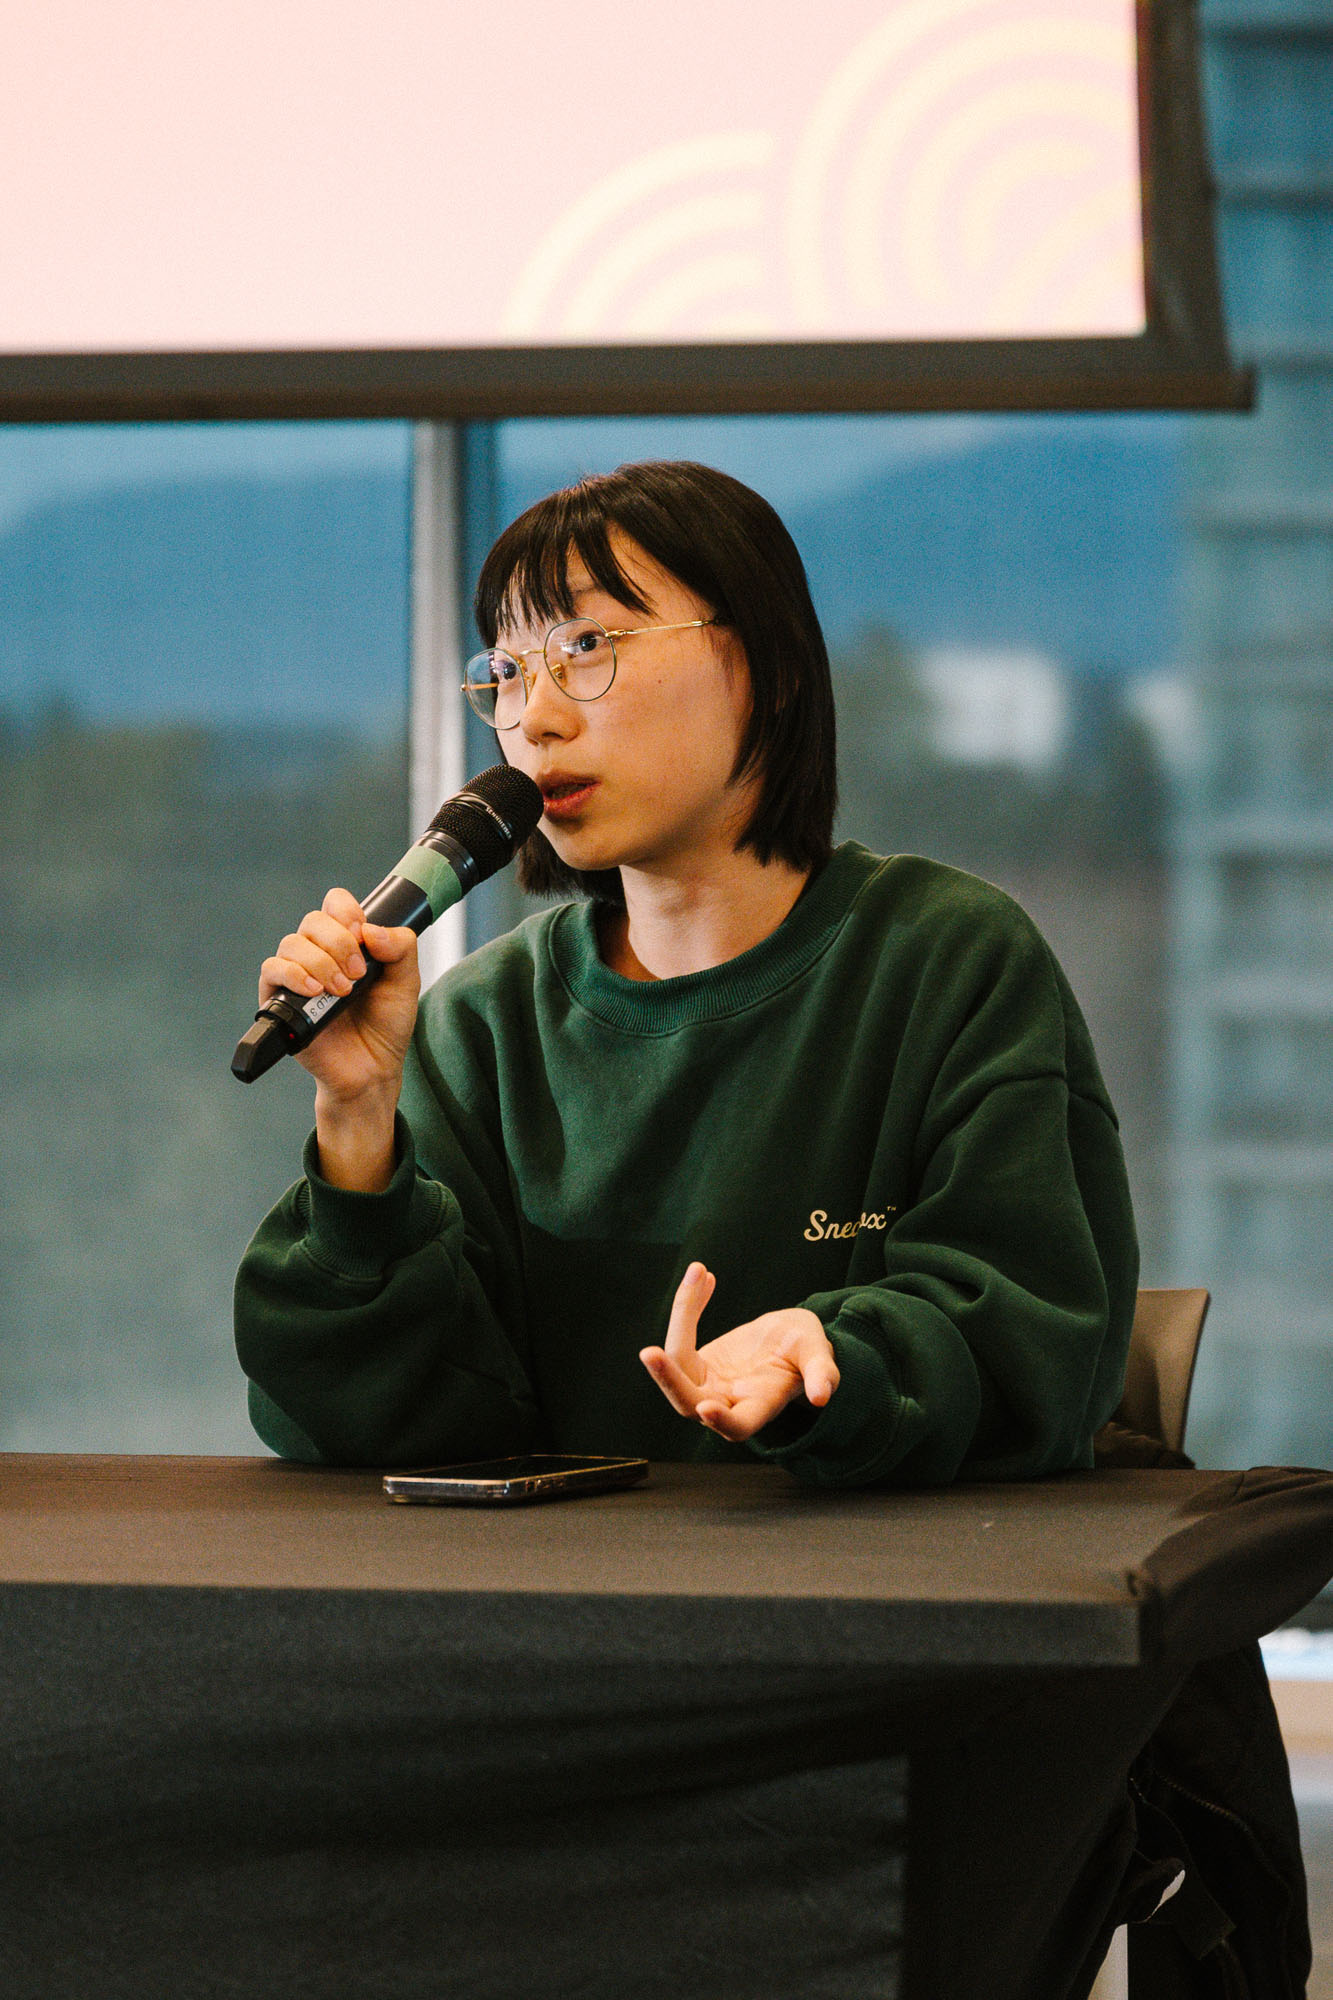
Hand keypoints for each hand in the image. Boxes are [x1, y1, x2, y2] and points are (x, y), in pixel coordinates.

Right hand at [259, 887, 419, 1103]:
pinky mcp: (280, 1000)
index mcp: (346, 944)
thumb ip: (401, 949)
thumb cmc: (385, 1026)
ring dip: (320, 961)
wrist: (371, 1069)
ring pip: (292, 942)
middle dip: (339, 941)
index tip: (363, 934)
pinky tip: (315, 990)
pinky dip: (293, 974)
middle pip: (313, 920)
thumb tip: (372, 930)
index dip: (346, 910)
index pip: (335, 905)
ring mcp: (297, 976)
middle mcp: (318, 954)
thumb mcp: (406, 983)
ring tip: (342, 990)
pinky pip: (272, 970)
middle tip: (358, 973)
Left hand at [639, 1262, 839, 1442]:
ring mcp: (706, 1383)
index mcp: (760, 1406)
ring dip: (680, 1320)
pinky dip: (690, 1304)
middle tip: (650, 1354)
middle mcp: (727, 1401)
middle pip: (687, 1403)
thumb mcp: (818, 1354)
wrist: (788, 1341)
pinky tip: (704, 1274)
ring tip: (698, 1275)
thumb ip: (821, 1372)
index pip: (737, 1426)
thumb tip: (823, 1394)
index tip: (706, 1407)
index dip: (722, 1422)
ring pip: (677, 1365)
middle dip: (668, 1380)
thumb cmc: (807, 1352)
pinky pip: (681, 1334)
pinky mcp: (695, 1363)